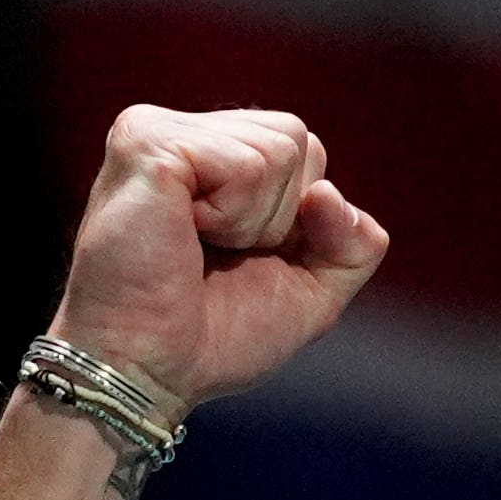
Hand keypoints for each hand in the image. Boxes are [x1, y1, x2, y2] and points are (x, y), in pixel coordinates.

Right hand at [49, 105, 391, 413]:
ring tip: (196, 244)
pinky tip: (183, 233)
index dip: (302, 218)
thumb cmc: (217, 334)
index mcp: (216, 157)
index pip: (307, 150)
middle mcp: (184, 133)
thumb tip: (327, 192)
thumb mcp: (314, 289)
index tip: (245, 257)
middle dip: (281, 216)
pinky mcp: (146, 142)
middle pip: (298, 141)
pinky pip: (248, 165)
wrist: (152, 368)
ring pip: (280, 149)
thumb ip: (354, 243)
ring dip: (254, 220)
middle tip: (216, 253)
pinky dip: (233, 216)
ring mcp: (158, 131)